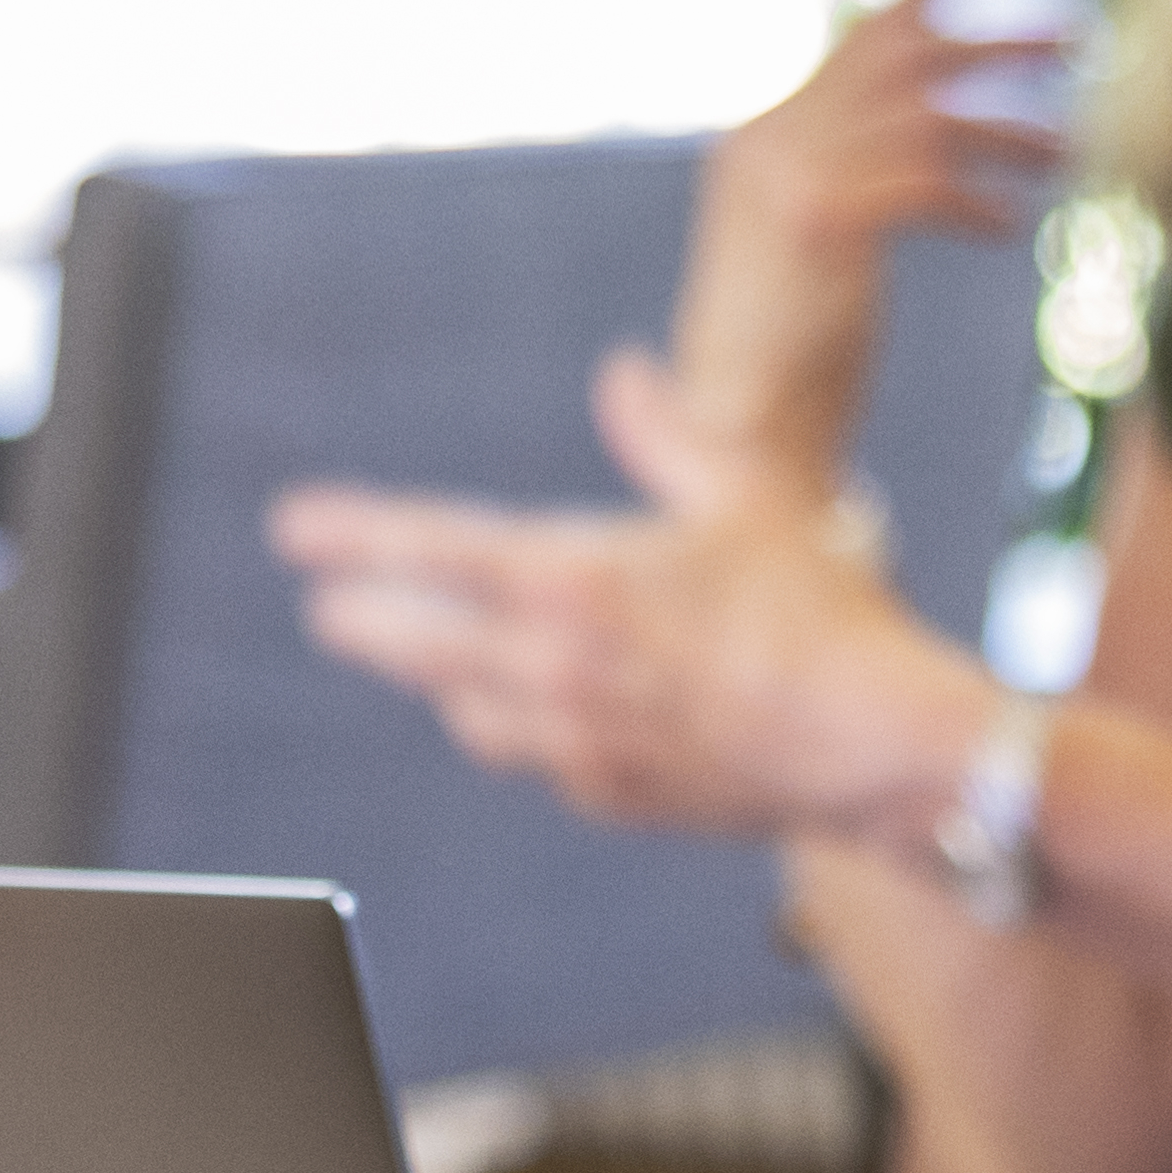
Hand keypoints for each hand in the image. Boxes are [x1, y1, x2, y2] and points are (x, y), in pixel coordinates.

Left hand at [277, 387, 985, 841]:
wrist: (877, 747)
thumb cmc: (823, 607)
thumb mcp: (747, 490)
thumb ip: (666, 432)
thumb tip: (622, 376)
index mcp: (576, 582)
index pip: (432, 551)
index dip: (355, 535)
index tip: (294, 530)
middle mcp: (556, 670)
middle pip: (420, 645)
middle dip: (367, 620)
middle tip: (327, 608)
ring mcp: (577, 745)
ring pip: (469, 712)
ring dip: (440, 680)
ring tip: (421, 659)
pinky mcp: (612, 796)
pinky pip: (538, 757)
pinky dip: (521, 729)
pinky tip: (527, 715)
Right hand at [644, 0, 1074, 524]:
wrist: (733, 436)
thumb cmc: (787, 359)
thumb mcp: (819, 248)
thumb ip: (855, 180)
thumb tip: (929, 141)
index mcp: (762, 138)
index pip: (853, 43)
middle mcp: (765, 140)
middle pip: (898, 57)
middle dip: (994, 38)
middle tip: (1078, 36)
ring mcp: (782, 175)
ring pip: (923, 116)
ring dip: (1008, 128)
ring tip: (1067, 150)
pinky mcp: (813, 219)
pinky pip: (919, 178)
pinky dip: (973, 196)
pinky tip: (1005, 226)